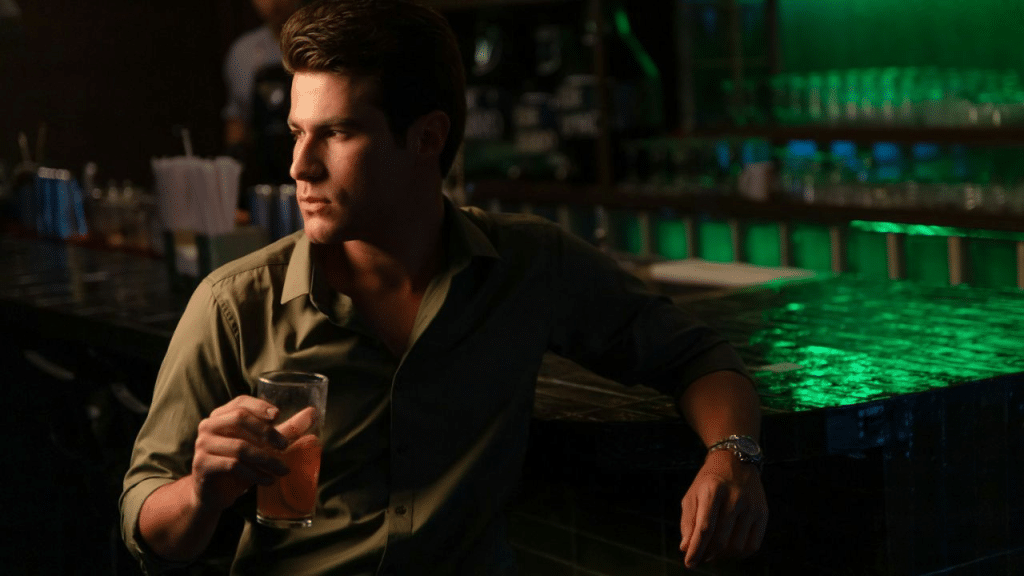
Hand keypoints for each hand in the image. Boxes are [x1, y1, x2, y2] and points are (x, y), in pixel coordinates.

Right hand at [191, 395, 291, 510]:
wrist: (213, 494)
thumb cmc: (239, 465)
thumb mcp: (263, 446)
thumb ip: (286, 430)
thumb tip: (313, 413)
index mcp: (222, 415)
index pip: (241, 402)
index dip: (259, 406)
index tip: (278, 415)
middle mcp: (209, 426)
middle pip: (240, 419)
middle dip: (267, 432)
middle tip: (285, 447)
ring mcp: (202, 445)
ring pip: (240, 446)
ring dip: (266, 459)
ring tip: (284, 470)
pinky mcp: (202, 465)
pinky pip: (232, 465)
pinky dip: (255, 474)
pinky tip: (269, 480)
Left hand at [679, 449, 767, 567]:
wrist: (736, 460)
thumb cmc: (709, 481)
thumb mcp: (692, 495)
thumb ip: (688, 522)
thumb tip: (686, 549)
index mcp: (712, 490)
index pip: (704, 528)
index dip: (696, 549)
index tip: (689, 563)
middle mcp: (734, 497)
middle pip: (720, 539)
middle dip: (707, 554)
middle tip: (700, 558)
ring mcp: (751, 506)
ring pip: (736, 546)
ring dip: (722, 556)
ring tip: (713, 553)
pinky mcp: (763, 513)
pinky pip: (753, 545)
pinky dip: (740, 554)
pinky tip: (729, 550)